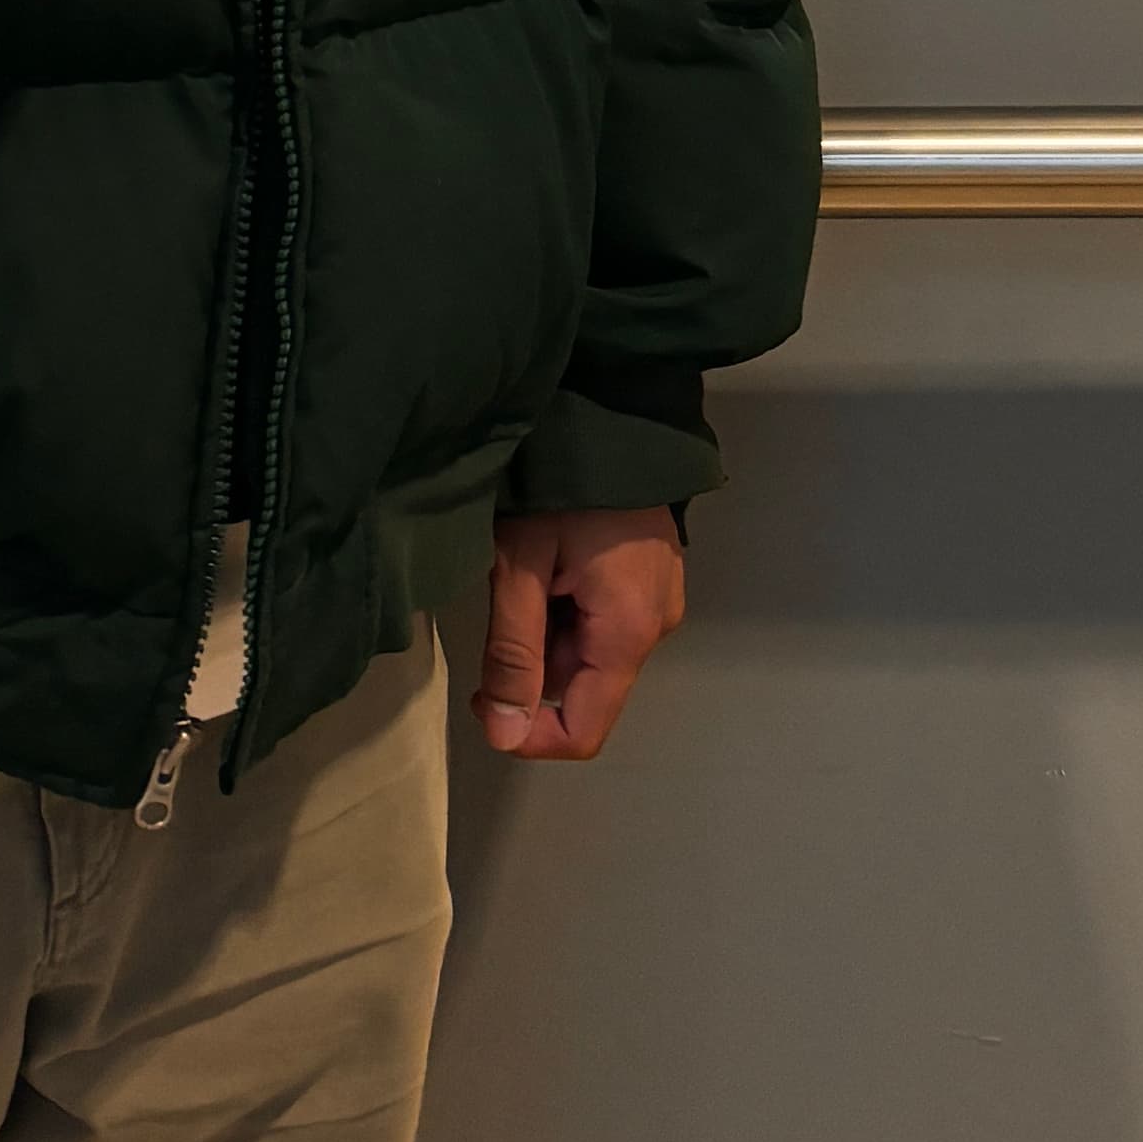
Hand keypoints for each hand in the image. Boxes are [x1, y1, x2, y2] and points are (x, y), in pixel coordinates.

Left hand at [473, 505, 686, 761]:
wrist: (614, 405)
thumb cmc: (561, 482)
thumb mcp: (520, 563)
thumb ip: (512, 652)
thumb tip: (503, 735)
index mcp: (629, 631)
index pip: (583, 731)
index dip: (527, 734)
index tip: (482, 698)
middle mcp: (657, 627)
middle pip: (586, 692)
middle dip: (533, 671)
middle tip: (497, 609)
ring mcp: (661, 601)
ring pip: (592, 657)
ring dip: (549, 638)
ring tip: (525, 573)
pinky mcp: (654, 578)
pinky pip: (606, 625)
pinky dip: (568, 614)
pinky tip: (551, 565)